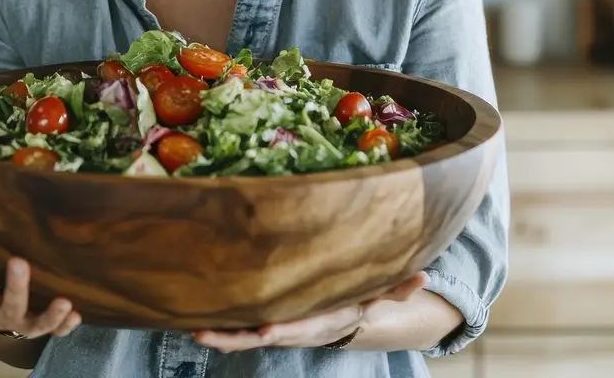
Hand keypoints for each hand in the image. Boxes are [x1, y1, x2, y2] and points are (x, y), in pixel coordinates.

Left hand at [193, 272, 425, 352]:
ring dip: (217, 334)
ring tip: (190, 328)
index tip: (265, 331)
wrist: (339, 319)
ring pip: (240, 334)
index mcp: (317, 322)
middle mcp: (291, 328)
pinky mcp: (260, 319)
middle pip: (257, 337)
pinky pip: (235, 324)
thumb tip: (423, 275)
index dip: (281, 330)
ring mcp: (272, 326)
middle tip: (203, 334)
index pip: (296, 328)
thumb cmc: (356, 299)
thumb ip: (397, 287)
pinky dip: (217, 322)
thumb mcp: (378, 294)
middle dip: (233, 338)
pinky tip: (190, 315)